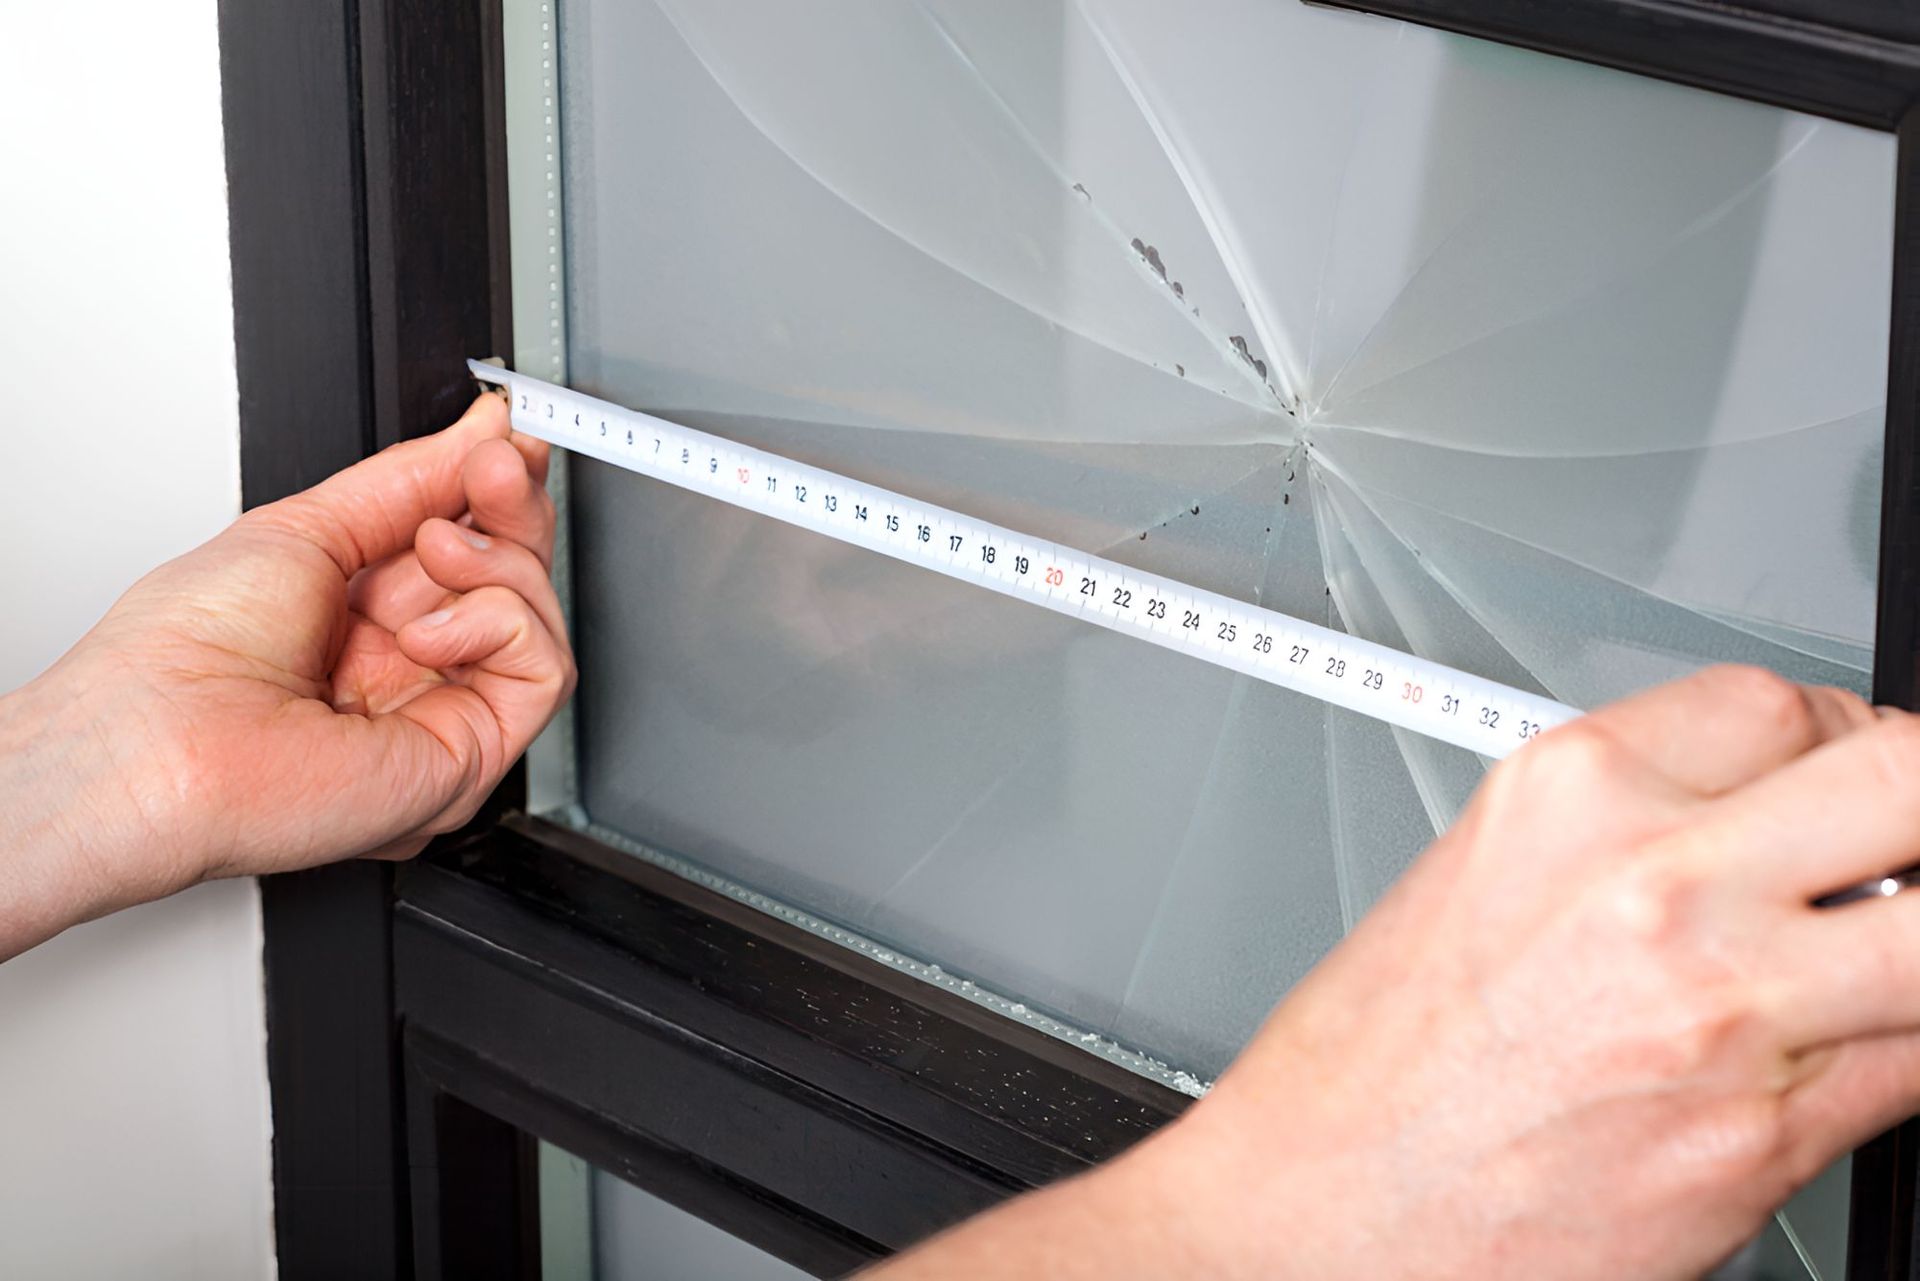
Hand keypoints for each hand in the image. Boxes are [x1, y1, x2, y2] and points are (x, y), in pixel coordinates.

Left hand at [1, 393, 572, 956]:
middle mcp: (414, 667)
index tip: (504, 439)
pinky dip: (500, 624)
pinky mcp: (473, 755)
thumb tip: (483, 430)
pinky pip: (546, 669)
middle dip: (513, 507)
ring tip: (428, 552)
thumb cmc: (185, 656)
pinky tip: (427, 631)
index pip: (473, 546)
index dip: (498, 490)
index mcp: (369, 616)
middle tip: (491, 469)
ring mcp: (444, 711)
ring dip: (498, 563)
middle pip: (521, 574)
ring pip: (540, 616)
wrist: (157, 739)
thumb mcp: (309, 526)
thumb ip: (412, 479)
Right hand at [879, 667, 1919, 1279]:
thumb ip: (1629, 825)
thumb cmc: (1376, 1063)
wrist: (1325, 1206)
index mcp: (1567, 792)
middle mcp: (1653, 879)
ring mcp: (1725, 1005)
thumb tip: (1756, 818)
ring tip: (1877, 956)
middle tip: (1906, 848)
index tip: (1848, 771)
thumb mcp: (1481, 874)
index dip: (1838, 736)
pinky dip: (1907, 1045)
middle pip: (1904, 777)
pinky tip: (1851, 1047)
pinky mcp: (1768, 1133)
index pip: (1778, 702)